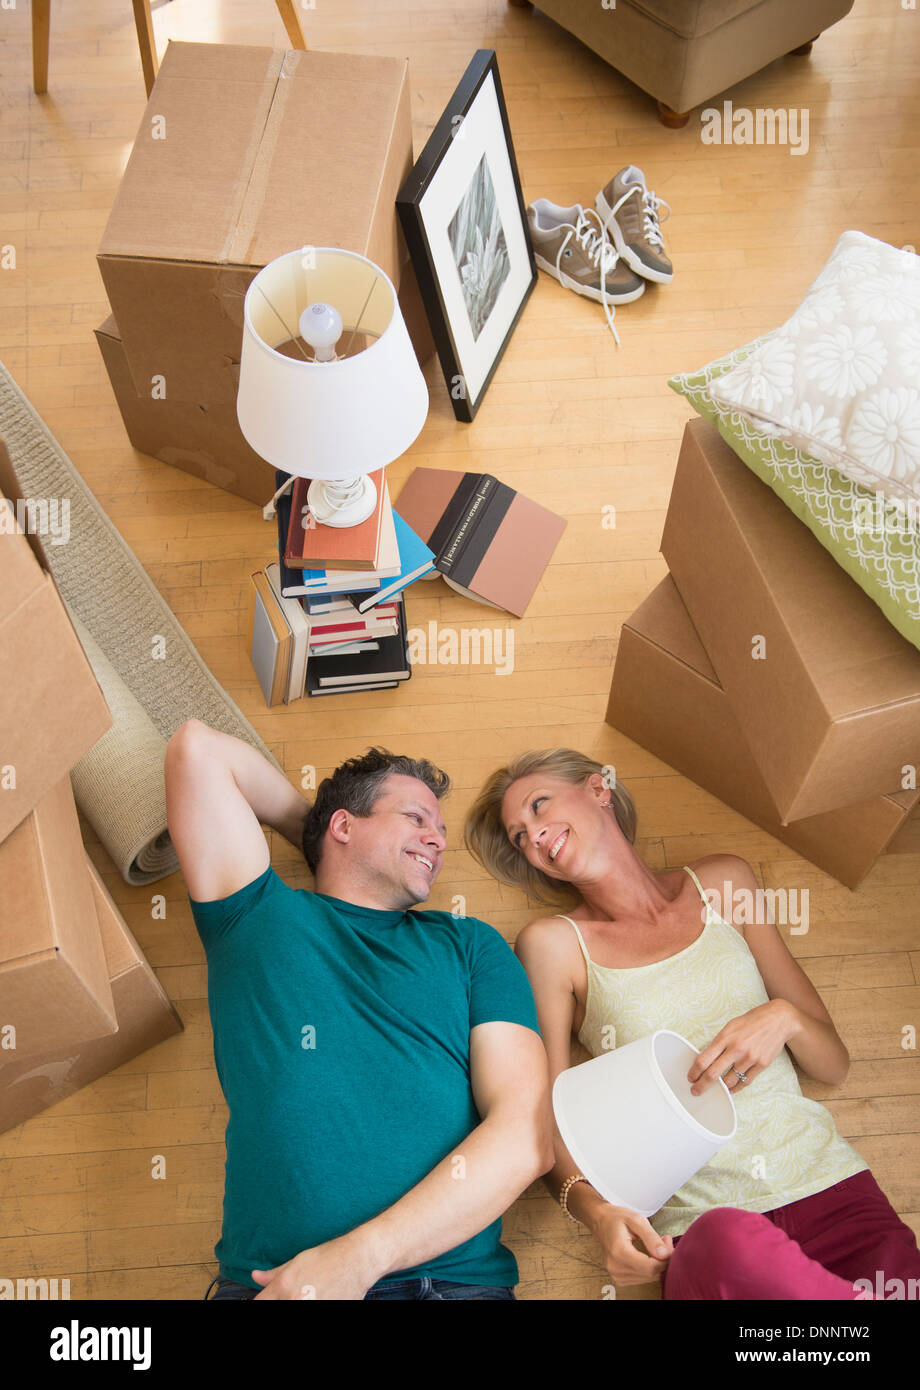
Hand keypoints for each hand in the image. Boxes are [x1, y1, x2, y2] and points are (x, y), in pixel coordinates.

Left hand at [251, 1231, 379, 1299]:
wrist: (358, 1260)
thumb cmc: (328, 1256)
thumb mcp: (298, 1261)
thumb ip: (274, 1274)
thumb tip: (255, 1276)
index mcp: (284, 1286)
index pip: (260, 1302)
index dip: (264, 1300)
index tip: (272, 1298)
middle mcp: (294, 1300)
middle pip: (277, 1307)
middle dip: (283, 1300)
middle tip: (296, 1293)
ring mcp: (313, 1307)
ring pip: (295, 1308)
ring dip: (301, 1301)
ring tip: (314, 1293)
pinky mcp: (327, 1311)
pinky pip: (316, 1310)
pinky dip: (317, 1303)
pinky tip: (323, 1297)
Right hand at [590, 1204, 673, 1286]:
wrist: (601, 1221)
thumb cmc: (617, 1218)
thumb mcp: (636, 1220)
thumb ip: (652, 1237)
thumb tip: (665, 1254)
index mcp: (619, 1251)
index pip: (650, 1267)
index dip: (665, 1258)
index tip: (667, 1242)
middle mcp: (616, 1267)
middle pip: (651, 1274)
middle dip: (663, 1259)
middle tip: (664, 1241)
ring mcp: (616, 1275)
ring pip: (649, 1278)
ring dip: (657, 1264)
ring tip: (656, 1245)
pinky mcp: (619, 1279)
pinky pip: (643, 1279)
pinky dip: (650, 1269)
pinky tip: (648, 1256)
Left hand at [688, 999, 797, 1095]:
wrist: (778, 1020)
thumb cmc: (752, 1021)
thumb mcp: (731, 1026)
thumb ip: (719, 1041)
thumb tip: (707, 1057)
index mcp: (725, 1037)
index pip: (704, 1059)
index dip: (694, 1072)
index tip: (691, 1077)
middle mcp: (736, 1049)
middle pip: (713, 1074)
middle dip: (702, 1085)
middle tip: (695, 1091)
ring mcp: (750, 1058)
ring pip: (729, 1081)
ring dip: (720, 1088)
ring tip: (715, 1089)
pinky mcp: (761, 1065)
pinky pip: (745, 1082)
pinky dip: (736, 1087)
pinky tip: (730, 1089)